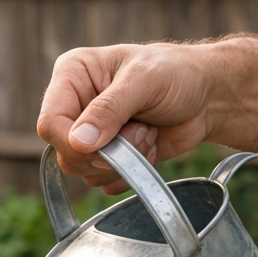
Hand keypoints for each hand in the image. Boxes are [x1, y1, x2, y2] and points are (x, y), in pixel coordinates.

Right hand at [36, 43, 212, 193]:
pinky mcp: (107, 158)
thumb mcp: (144, 81)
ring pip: (85, 172)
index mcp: (72, 76)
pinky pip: (103, 182)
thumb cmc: (177, 73)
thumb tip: (78, 142)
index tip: (105, 144)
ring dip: (124, 161)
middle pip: (66, 154)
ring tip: (146, 131)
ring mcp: (90, 135)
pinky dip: (130, 173)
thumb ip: (109, 109)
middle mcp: (75, 106)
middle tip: (139, 129)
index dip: (73, 143)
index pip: (50, 123)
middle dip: (108, 152)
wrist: (207, 97)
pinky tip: (147, 146)